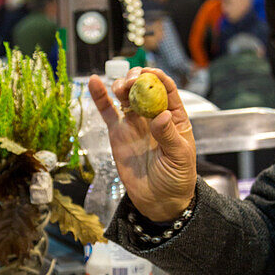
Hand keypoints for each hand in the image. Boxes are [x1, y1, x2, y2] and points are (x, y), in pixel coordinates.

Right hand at [88, 67, 195, 222]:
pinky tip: (94, 82)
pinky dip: (100, 97)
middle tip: (131, 82)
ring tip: (120, 88)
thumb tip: (162, 116)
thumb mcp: (179, 156)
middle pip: (143, 88)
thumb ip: (168, 135)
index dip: (157, 77)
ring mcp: (134, 123)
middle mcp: (152, 115)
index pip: (167, 89)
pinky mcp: (117, 134)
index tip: (148, 73)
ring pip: (125, 96)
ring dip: (121, 85)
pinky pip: (108, 112)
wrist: (160, 201)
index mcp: (173, 117)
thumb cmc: (177, 177)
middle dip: (136, 79)